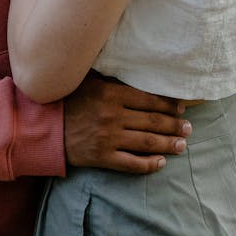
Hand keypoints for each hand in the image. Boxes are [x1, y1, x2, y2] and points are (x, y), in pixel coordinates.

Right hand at [63, 73, 191, 173]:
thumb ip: (113, 79)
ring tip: (182, 145)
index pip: (149, 99)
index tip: (183, 107)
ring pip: (147, 142)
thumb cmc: (69, 99)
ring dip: (168, 144)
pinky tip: (161, 162)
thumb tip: (140, 71)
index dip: (169, 104)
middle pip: (152, 121)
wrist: (46, 127)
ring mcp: (108, 139)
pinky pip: (132, 163)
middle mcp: (113, 116)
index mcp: (112, 94)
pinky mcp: (103, 157)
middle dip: (174, 125)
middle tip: (189, 127)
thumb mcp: (90, 81)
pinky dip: (149, 164)